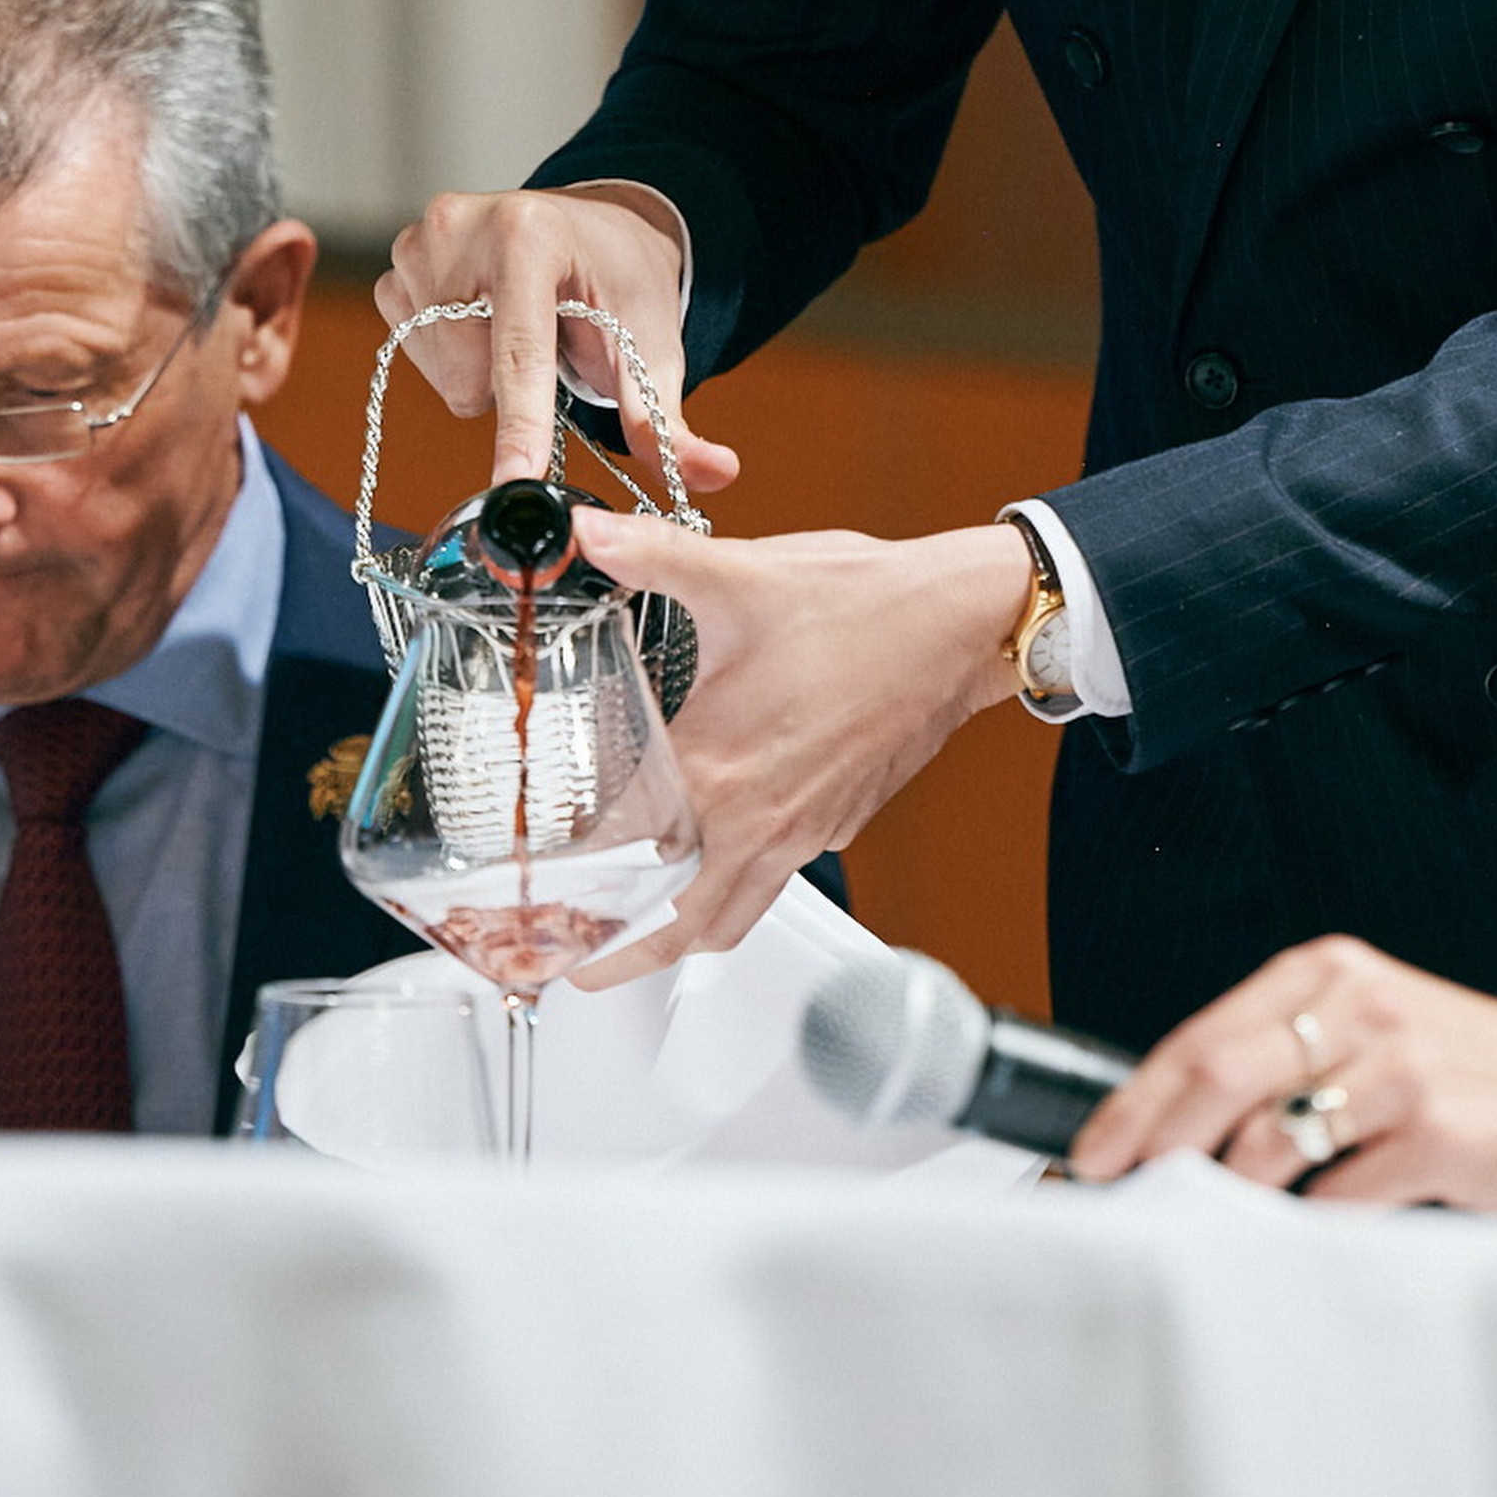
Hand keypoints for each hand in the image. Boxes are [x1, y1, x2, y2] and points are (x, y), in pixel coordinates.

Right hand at [377, 185, 736, 490]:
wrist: (593, 227)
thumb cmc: (622, 284)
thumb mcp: (652, 344)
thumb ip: (667, 418)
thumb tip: (717, 473)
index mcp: (530, 236)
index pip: (520, 353)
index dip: (521, 425)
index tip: (517, 483)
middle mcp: (462, 226)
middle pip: (470, 377)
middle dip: (513, 388)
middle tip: (551, 343)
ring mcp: (419, 241)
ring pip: (441, 373)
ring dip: (482, 372)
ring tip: (519, 325)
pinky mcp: (396, 262)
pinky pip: (412, 353)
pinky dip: (452, 355)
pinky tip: (482, 319)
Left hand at [566, 511, 1031, 978]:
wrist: (962, 624)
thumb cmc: (866, 605)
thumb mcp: (742, 574)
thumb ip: (651, 555)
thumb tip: (587, 534)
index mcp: (719, 768)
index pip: (625, 852)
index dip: (571, 882)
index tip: (534, 897)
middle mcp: (761, 818)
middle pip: (681, 923)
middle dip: (622, 953)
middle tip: (576, 963)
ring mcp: (806, 829)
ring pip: (734, 914)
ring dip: (681, 936)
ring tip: (639, 939)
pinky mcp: (839, 822)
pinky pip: (775, 880)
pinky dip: (734, 890)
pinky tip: (714, 854)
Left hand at [1068, 933, 1496, 1215]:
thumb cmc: (1472, 1074)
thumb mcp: (1376, 1031)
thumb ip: (1287, 1058)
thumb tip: (1175, 1127)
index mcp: (1329, 972)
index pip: (1200, 1036)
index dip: (1134, 1102)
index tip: (1089, 1153)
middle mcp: (1358, 1005)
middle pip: (1215, 1078)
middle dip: (1148, 1147)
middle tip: (1110, 1197)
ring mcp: (1399, 1067)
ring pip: (1267, 1145)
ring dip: (1222, 1198)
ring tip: (1201, 1228)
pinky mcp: (1437, 1132)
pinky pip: (1337, 1199)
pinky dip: (1303, 1230)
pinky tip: (1294, 1242)